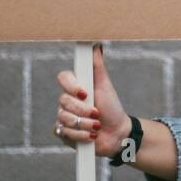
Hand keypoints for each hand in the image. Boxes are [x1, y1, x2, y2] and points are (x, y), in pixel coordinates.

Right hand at [54, 43, 129, 159]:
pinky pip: (64, 132)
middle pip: (63, 101)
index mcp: (76, 86)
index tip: (85, 93)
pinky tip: (91, 135)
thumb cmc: (112, 107)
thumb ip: (97, 66)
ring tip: (96, 126)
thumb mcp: (105, 85)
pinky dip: (81, 135)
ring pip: (64, 118)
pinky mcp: (64, 133)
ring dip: (84, 124)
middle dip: (83, 110)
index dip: (72, 86)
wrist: (117, 133)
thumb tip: (95, 45)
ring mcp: (64, 117)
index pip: (63, 78)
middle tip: (97, 114)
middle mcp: (67, 100)